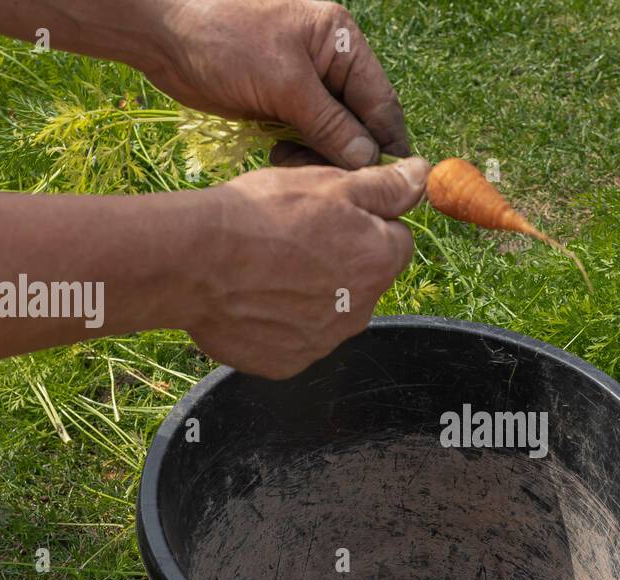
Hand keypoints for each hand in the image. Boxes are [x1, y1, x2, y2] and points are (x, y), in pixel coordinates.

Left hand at [148, 0, 408, 168]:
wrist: (162, 35)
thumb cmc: (225, 40)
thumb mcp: (284, 82)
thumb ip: (330, 123)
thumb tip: (368, 161)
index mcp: (341, 43)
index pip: (380, 101)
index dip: (388, 143)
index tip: (393, 182)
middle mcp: (329, 64)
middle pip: (360, 122)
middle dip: (352, 155)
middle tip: (340, 185)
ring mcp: (304, 87)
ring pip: (333, 136)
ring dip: (323, 158)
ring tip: (300, 169)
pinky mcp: (281, 106)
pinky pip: (306, 139)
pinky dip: (301, 155)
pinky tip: (281, 159)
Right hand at [181, 156, 428, 378]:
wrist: (195, 261)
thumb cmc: (263, 215)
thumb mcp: (331, 184)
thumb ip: (385, 187)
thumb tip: (424, 176)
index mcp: (380, 263)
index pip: (396, 240)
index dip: (365, 223)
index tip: (329, 215)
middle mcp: (361, 311)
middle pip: (363, 280)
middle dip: (339, 261)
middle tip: (292, 239)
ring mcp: (324, 342)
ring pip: (329, 310)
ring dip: (309, 292)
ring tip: (267, 269)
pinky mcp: (289, 363)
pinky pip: (293, 338)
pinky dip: (279, 321)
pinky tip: (253, 299)